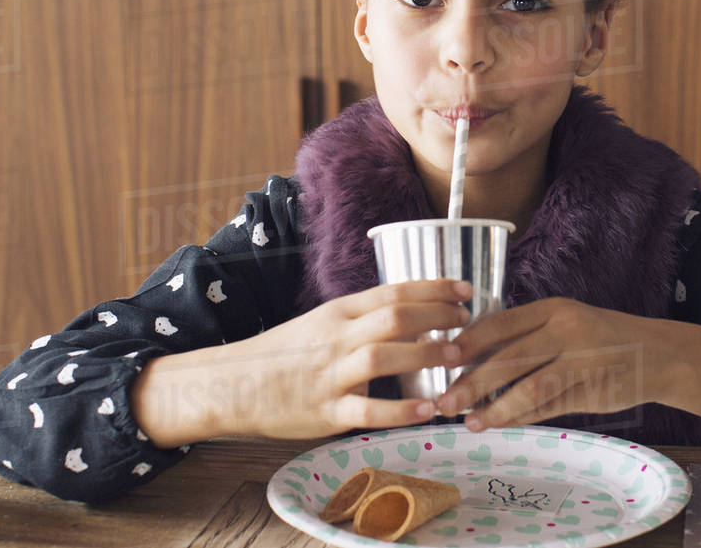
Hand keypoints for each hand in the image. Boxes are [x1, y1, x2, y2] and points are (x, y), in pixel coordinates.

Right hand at [224, 279, 471, 439]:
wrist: (233, 384)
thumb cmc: (287, 354)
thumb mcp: (323, 324)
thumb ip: (364, 321)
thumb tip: (417, 318)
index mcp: (339, 312)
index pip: (393, 291)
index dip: (433, 288)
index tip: (465, 290)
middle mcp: (337, 337)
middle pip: (394, 317)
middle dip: (437, 316)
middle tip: (467, 322)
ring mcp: (330, 374)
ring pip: (382, 356)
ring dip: (425, 355)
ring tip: (457, 358)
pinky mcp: (325, 411)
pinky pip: (367, 410)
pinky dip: (401, 411)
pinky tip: (428, 410)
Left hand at [433, 297, 672, 430]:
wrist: (658, 354)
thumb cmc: (601, 339)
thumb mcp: (566, 323)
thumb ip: (527, 337)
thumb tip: (473, 359)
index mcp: (554, 309)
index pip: (502, 322)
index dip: (469, 341)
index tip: (442, 357)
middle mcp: (567, 330)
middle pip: (510, 356)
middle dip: (472, 382)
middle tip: (445, 401)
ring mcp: (582, 361)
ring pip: (530, 387)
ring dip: (496, 408)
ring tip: (470, 422)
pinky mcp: (593, 390)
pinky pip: (550, 407)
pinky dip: (522, 418)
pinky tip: (501, 424)